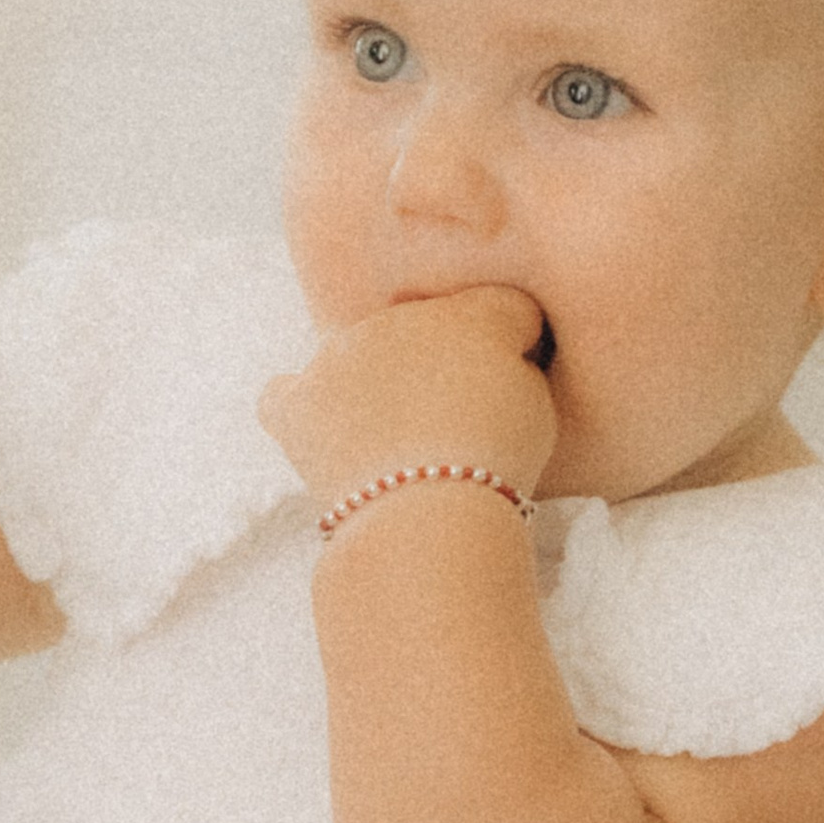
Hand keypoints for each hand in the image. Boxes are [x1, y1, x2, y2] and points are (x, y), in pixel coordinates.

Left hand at [258, 286, 554, 514]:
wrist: (427, 513)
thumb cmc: (494, 468)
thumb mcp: (537, 409)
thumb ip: (515, 369)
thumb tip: (496, 364)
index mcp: (471, 314)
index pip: (500, 310)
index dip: (513, 349)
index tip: (511, 387)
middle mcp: (401, 318)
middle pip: (423, 329)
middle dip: (437, 363)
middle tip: (449, 423)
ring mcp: (340, 355)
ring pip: (356, 354)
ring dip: (373, 383)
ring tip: (392, 441)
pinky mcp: (298, 400)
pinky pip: (286, 393)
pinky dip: (302, 410)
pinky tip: (322, 434)